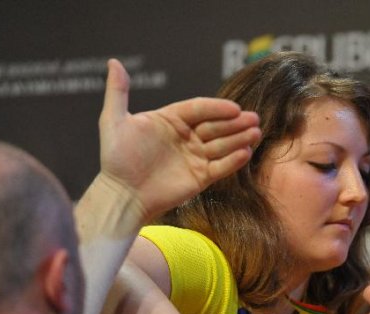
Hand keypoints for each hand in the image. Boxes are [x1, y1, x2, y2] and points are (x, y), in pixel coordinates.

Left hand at [95, 58, 261, 221]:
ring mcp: (195, 157)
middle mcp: (186, 137)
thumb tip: (114, 62)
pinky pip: (221, 167)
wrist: (122, 195)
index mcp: (170, 121)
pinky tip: (246, 152)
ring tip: (256, 133)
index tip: (234, 108)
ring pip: (222, 145)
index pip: (198, 109)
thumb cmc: (116, 159)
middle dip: (235, 123)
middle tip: (253, 118)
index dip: (216, 108)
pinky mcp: (201, 177)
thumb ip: (117, 92)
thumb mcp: (113, 121)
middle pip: (215, 126)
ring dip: (240, 139)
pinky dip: (234, 161)